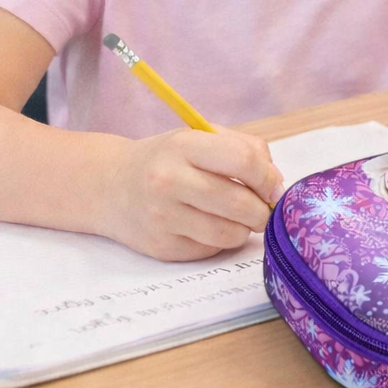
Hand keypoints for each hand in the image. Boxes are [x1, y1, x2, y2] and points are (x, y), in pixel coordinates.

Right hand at [99, 127, 284, 261]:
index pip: (243, 161)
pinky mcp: (163, 248)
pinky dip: (220, 240)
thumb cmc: (166, 159)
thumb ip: (243, 148)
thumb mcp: (198, 137)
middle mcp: (169, 181)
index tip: (272, 186)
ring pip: (230, 233)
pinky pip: (211, 250)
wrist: (111, 186)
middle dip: (262, 210)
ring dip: (244, 229)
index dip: (268, 177)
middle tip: (262, 208)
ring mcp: (163, 217)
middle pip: (240, 203)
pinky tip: (208, 225)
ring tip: (236, 217)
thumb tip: (276, 181)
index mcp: (183, 146)